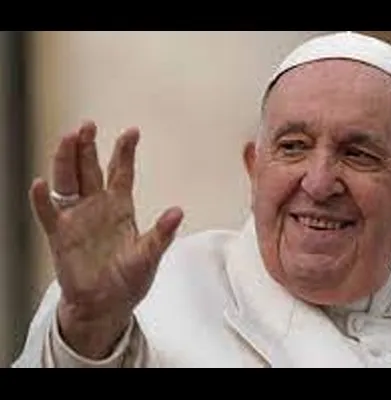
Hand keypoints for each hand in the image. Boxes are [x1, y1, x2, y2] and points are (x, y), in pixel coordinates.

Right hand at [29, 121, 182, 358]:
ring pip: (68, 182)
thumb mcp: (150, 256)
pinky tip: (39, 184)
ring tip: (68, 139)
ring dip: (67, 160)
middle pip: (90, 169)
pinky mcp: (59, 235)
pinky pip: (48, 214)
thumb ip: (162, 234)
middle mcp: (97, 207)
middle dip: (88, 146)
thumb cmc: (128, 279)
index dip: (125, 151)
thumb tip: (177, 212)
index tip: (132, 131)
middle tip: (88, 125)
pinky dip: (42, 200)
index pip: (121, 172)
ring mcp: (76, 218)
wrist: (106, 305)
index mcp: (121, 207)